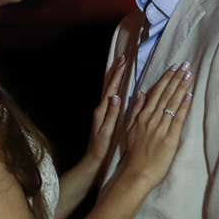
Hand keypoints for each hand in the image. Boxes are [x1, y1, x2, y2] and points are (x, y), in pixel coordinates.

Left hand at [85, 54, 125, 169]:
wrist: (94, 160)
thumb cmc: (101, 148)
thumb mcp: (107, 131)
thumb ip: (111, 114)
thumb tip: (116, 96)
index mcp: (102, 110)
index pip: (111, 88)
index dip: (117, 75)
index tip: (124, 62)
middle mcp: (101, 109)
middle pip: (109, 85)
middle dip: (116, 71)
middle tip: (123, 58)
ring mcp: (102, 112)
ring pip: (109, 90)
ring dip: (115, 78)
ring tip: (122, 67)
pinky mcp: (105, 117)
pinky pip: (111, 97)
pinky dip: (115, 88)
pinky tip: (120, 87)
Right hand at [120, 63, 193, 188]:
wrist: (136, 173)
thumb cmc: (134, 153)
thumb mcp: (130, 129)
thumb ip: (136, 111)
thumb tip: (141, 94)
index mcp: (142, 116)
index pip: (156, 93)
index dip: (166, 79)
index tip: (174, 67)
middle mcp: (151, 119)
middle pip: (165, 94)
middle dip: (176, 78)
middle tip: (186, 65)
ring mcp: (160, 128)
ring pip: (172, 104)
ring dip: (181, 87)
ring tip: (189, 74)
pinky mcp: (170, 139)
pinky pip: (178, 119)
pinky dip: (184, 106)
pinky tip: (189, 95)